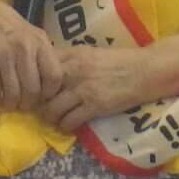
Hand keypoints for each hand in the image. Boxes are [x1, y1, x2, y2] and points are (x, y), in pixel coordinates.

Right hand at [0, 0, 62, 111]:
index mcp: (40, 43)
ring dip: (11, 105)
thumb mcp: (34, 37)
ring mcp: (4, 54)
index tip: (41, 97)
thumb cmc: (12, 30)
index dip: (48, 93)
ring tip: (8, 104)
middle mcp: (24, 48)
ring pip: (13, 93)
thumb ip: (44, 58)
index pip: (54, 77)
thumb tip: (52, 90)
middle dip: (28, 103)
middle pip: (33, 89)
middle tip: (22, 105)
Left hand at [40, 45, 174, 133]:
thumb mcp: (89, 53)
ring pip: (52, 109)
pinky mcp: (94, 106)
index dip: (34, 81)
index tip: (35, 90)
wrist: (144, 70)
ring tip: (54, 119)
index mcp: (71, 54)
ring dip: (50, 117)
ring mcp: (83, 89)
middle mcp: (73, 70)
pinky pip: (69, 120)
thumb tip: (47, 71)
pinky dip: (66, 126)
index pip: (39, 67)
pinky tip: (69, 125)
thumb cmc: (118, 61)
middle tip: (40, 109)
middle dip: (37, 102)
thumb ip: (69, 61)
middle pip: (41, 90)